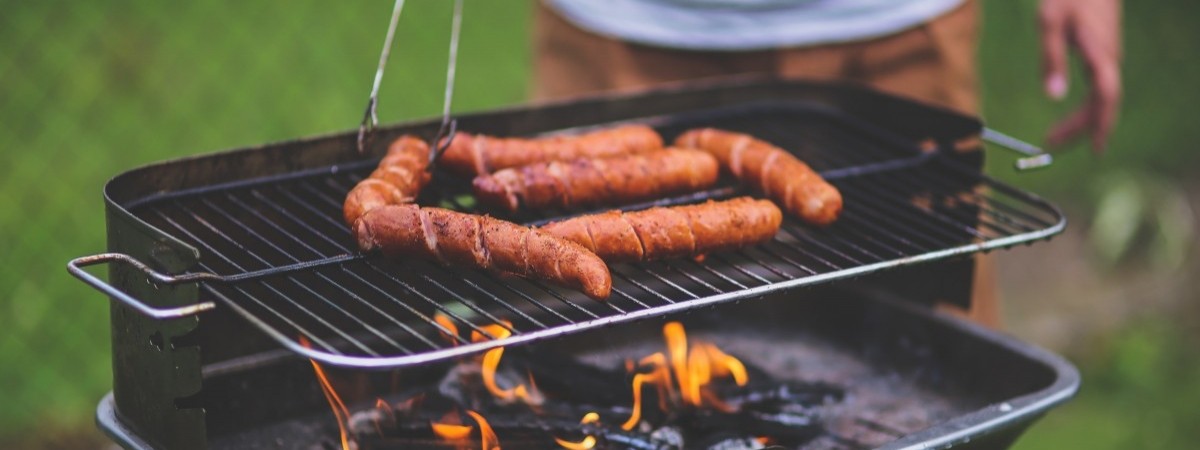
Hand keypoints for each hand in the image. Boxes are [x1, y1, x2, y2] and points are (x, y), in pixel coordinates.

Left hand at [1039, 0, 1121, 152]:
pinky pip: (1098, 91)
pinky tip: (1073, 120)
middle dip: (1080, 129)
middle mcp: (1109, 60)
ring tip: (1054, 138)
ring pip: (1100, 99)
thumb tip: (1053, 97)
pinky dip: (1086, 109)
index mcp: (1100, 54)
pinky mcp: (1101, 57)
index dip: (1101, 124)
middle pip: (1101, 104)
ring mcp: (1107, 59)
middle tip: (1051, 146)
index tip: (1095, 148)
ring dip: (1080, 122)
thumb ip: (1051, 58)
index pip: (1105, 96)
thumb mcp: (1050, 23)